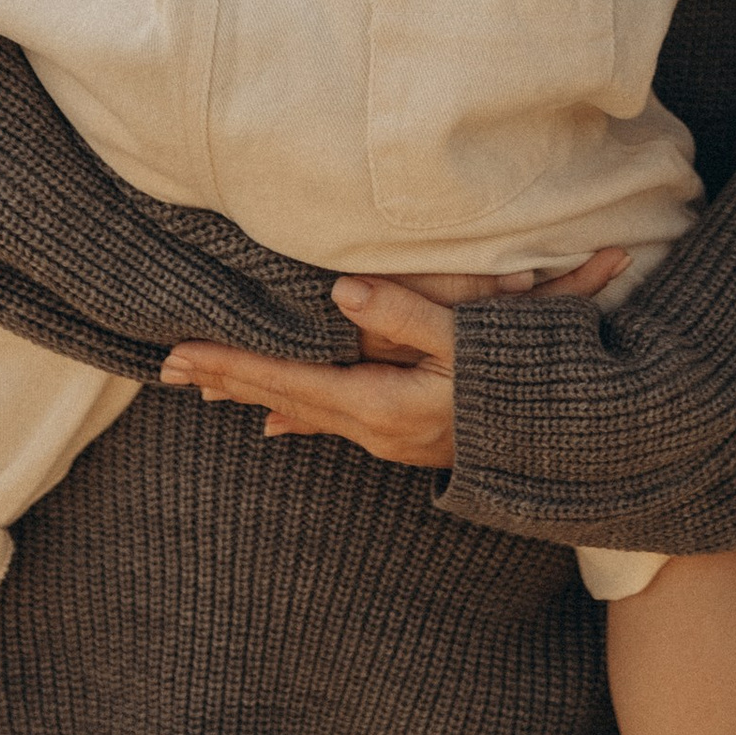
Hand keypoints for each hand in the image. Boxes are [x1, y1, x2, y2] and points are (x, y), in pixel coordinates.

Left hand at [159, 250, 629, 472]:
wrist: (566, 444)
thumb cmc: (521, 385)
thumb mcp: (469, 342)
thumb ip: (405, 314)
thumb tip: (340, 290)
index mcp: (380, 406)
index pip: (288, 379)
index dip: (232, 363)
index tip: (179, 354)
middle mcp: (374, 429)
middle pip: (284, 399)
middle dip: (228, 379)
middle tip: (169, 368)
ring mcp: (388, 437)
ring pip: (303, 410)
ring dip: (255, 392)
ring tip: (207, 385)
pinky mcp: (403, 432)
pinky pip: (331, 418)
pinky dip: (294, 409)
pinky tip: (277, 421)